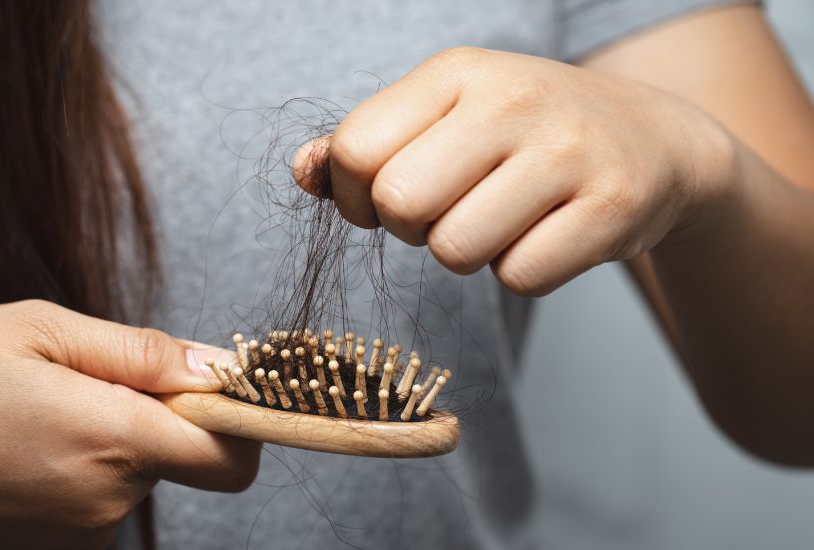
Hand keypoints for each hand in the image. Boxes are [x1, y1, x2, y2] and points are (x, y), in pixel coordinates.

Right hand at [0, 300, 258, 548]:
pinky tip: (30, 443)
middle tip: (85, 379)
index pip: (231, 454)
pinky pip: (103, 495)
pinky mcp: (59, 546)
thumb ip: (140, 351)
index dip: (240, 417)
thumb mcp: (38, 329)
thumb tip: (216, 366)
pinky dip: (86, 466)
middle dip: (156, 412)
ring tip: (42, 410)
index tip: (212, 385)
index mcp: (111, 438)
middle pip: (182, 455)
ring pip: (138, 472)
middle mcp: (107, 499)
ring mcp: (82, 532)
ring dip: (113, 436)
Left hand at [294, 47, 732, 294]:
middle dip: (411, 228)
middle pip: (400, 204)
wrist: (654, 141)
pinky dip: (523, 271)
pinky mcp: (613, 206)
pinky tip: (547, 233)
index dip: (356, 196)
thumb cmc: (525, 134)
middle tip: (449, 212)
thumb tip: (303, 172)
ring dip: (467, 253)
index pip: (355, 149)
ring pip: (456, 251)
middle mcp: (512, 99)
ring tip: (502, 219)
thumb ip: (365, 144)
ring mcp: (568, 151)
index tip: (387, 199)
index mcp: (456, 72)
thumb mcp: (445, 116)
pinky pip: (520, 278)